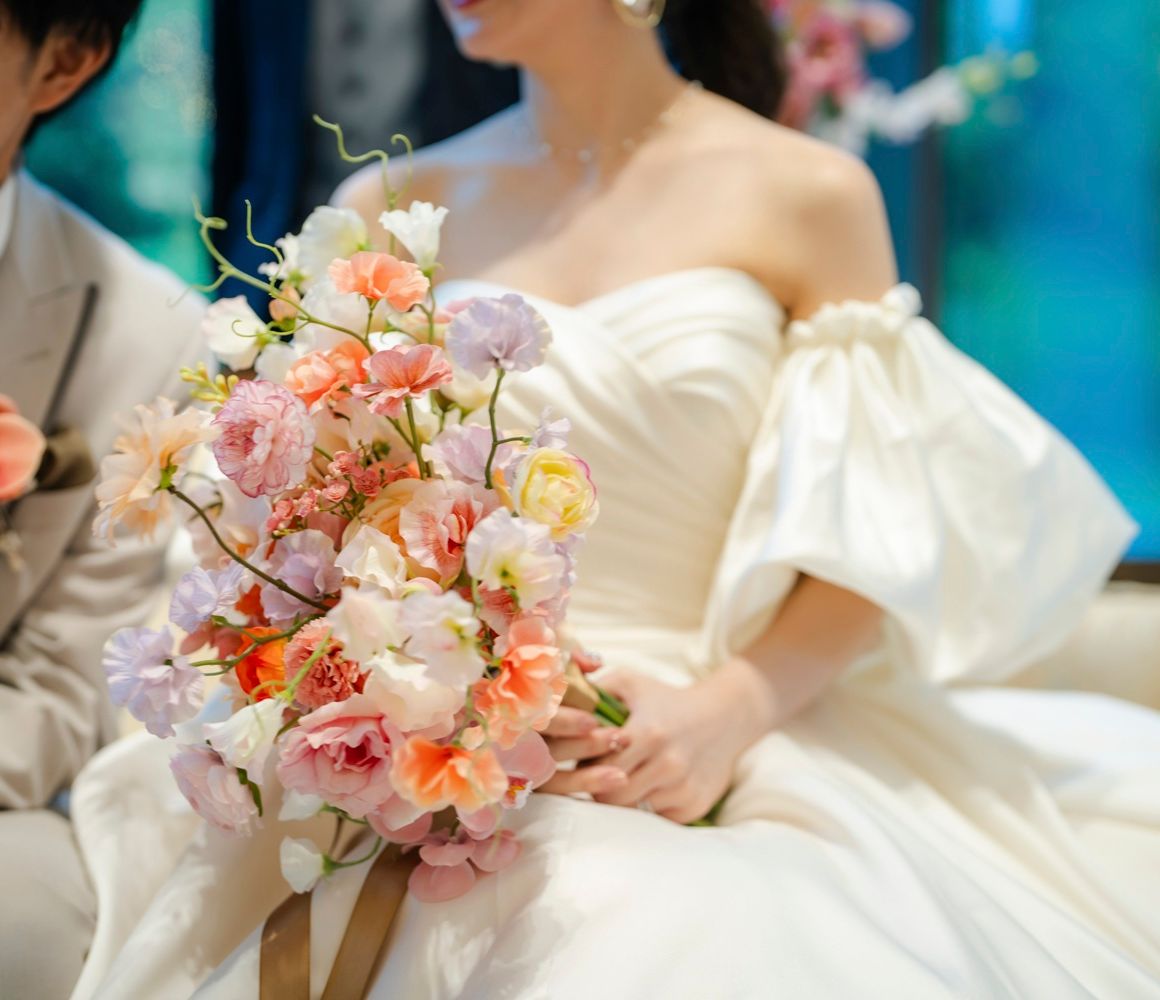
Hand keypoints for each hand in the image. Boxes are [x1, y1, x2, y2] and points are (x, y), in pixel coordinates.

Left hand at [555, 659, 775, 823]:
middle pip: (611, 797)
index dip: (586, 765)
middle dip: (598, 787)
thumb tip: (557, 704)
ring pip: (632, 810)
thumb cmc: (667, 700)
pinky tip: (649, 786)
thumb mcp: (631, 683)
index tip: (584, 758)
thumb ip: (592, 690)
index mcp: (648, 733)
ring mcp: (682, 788)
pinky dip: (647, 807)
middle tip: (598, 774)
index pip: (598, 766)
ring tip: (623, 777)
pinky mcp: (694, 806)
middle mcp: (668, 764)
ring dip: (622, 798)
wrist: (725, 717)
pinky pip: (655, 819)